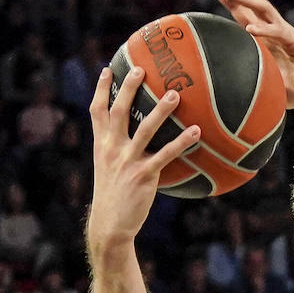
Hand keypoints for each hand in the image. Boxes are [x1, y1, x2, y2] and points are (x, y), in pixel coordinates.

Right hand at [87, 66, 200, 247]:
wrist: (110, 224)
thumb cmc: (114, 198)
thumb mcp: (109, 171)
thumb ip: (118, 154)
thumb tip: (137, 145)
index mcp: (102, 145)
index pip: (97, 110)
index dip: (101, 89)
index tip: (107, 69)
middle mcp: (112, 148)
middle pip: (119, 110)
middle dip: (128, 87)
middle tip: (140, 68)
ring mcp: (128, 160)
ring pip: (145, 128)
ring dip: (161, 109)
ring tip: (175, 93)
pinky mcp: (144, 175)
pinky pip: (166, 154)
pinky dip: (181, 142)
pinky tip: (196, 132)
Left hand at [209, 0, 293, 111]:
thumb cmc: (291, 88)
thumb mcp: (264, 79)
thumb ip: (249, 76)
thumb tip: (224, 84)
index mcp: (265, 36)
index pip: (244, 12)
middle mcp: (274, 29)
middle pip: (255, 0)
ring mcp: (285, 34)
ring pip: (265, 9)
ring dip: (246, 1)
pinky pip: (279, 33)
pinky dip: (264, 31)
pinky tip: (250, 30)